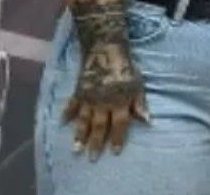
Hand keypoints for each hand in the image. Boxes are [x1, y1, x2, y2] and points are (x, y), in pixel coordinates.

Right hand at [62, 40, 148, 158]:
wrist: (106, 51)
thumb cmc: (126, 69)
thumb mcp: (137, 86)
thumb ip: (140, 104)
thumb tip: (148, 121)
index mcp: (119, 102)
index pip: (120, 125)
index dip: (118, 138)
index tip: (115, 153)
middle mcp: (103, 103)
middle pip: (99, 126)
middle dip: (95, 143)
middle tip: (91, 158)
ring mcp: (88, 98)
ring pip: (83, 121)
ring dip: (79, 135)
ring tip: (75, 149)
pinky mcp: (78, 92)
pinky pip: (71, 105)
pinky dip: (66, 114)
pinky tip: (61, 124)